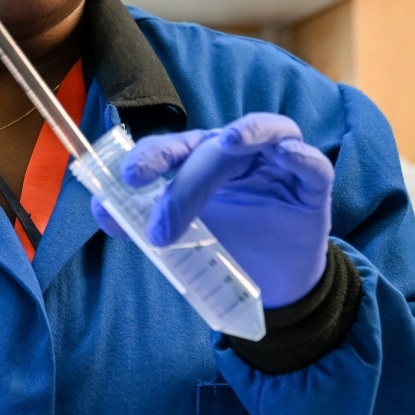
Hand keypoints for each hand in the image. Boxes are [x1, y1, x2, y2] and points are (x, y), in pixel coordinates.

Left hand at [92, 113, 333, 308]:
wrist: (276, 282)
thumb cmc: (228, 244)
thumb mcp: (182, 235)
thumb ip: (141, 221)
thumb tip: (101, 211)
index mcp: (201, 160)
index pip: (173, 148)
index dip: (151, 156)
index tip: (127, 179)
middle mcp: (237, 154)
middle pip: (210, 147)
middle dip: (184, 179)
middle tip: (159, 222)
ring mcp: (276, 164)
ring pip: (262, 135)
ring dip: (248, 132)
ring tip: (231, 142)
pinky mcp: (312, 185)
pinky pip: (312, 163)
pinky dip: (301, 155)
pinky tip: (289, 155)